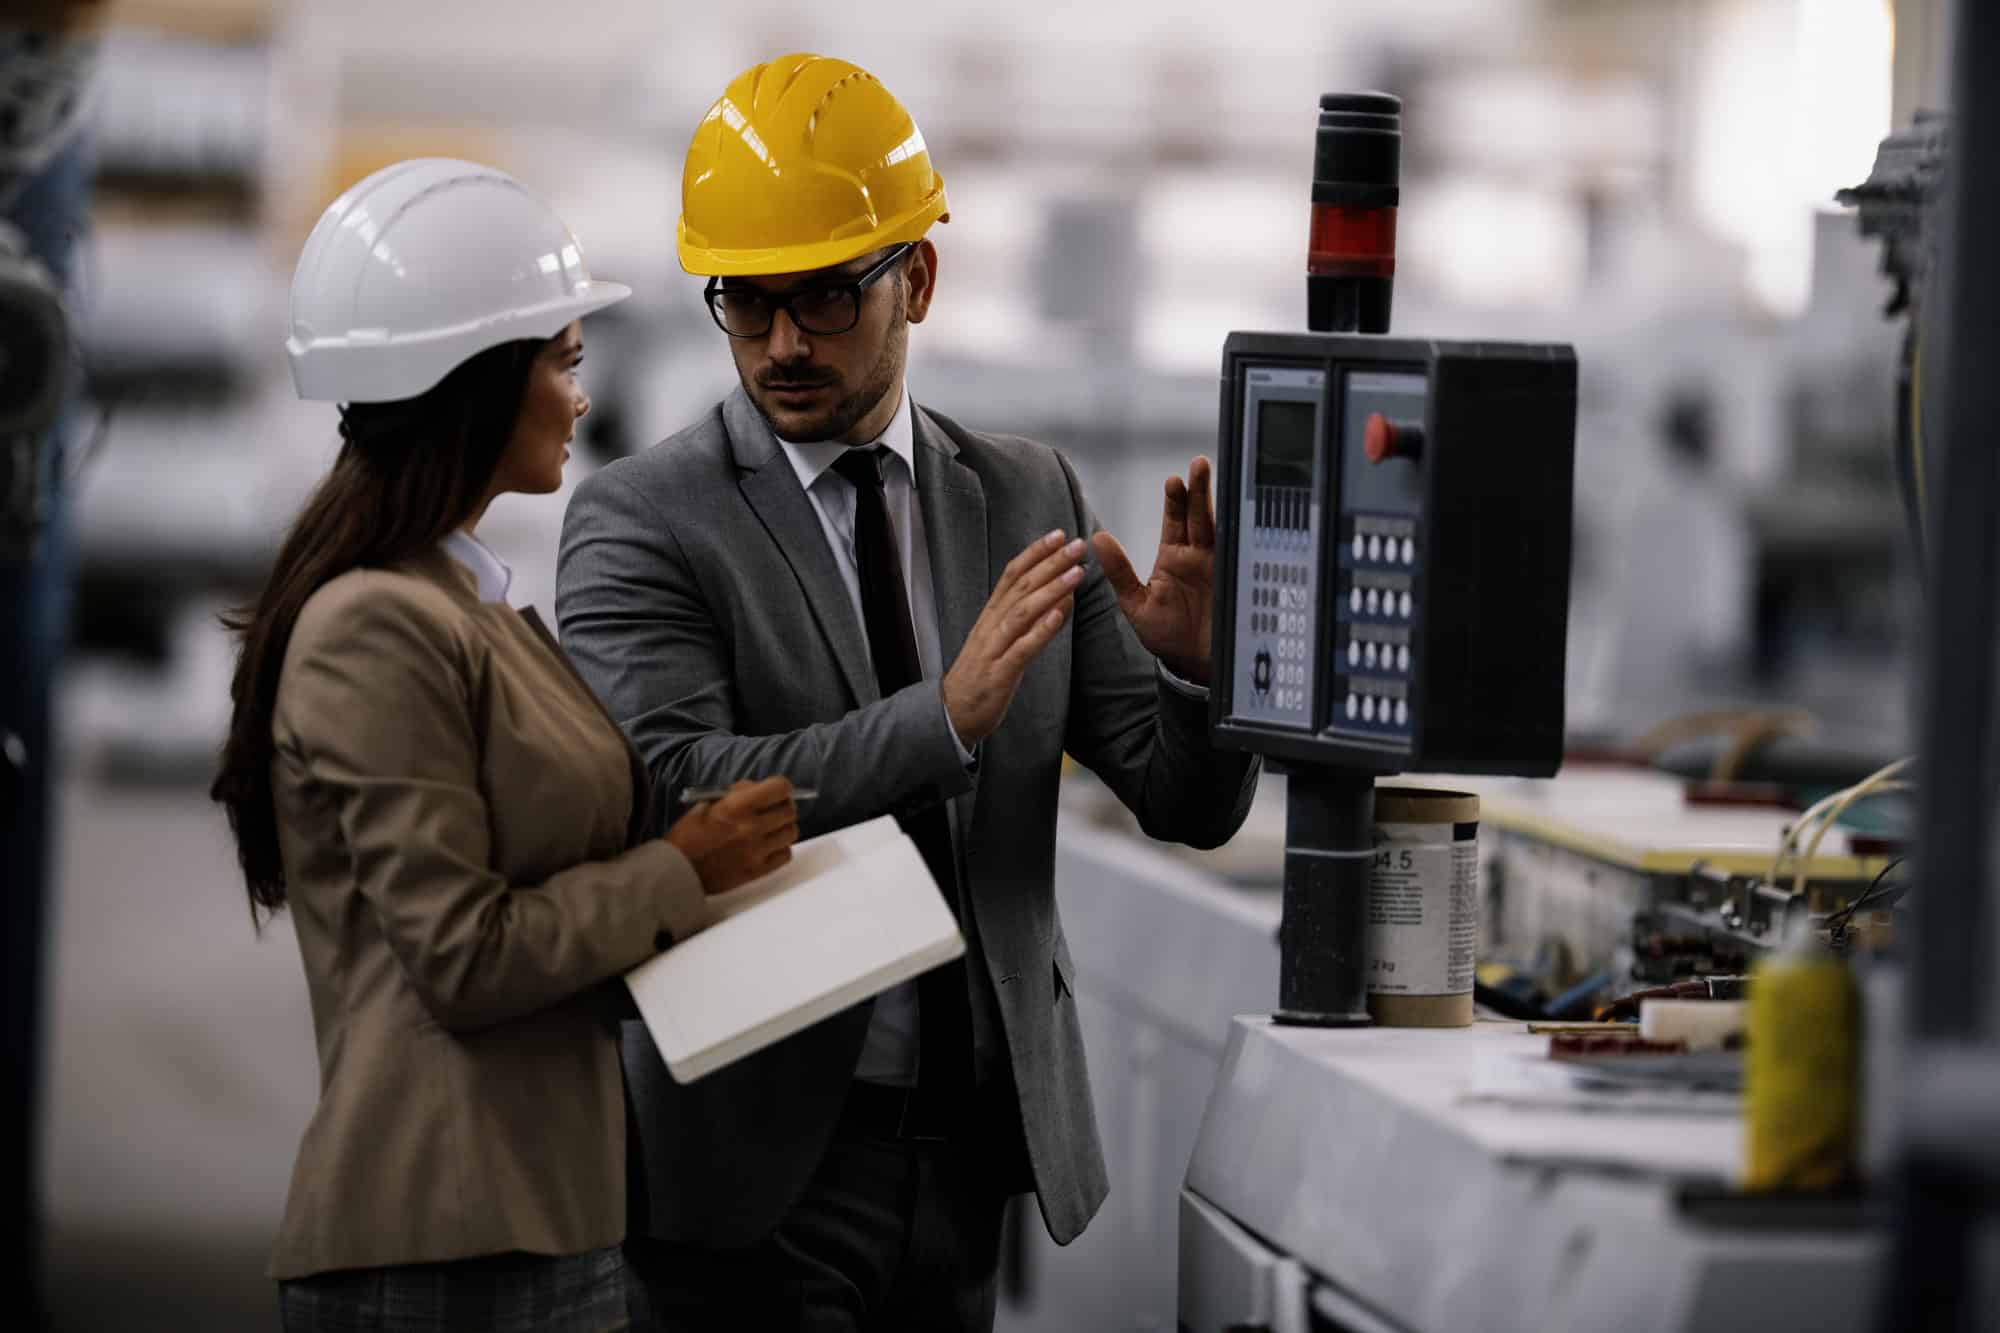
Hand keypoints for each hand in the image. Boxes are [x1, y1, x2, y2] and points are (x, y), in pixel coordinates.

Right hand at [663, 777, 797, 895]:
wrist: (675, 871)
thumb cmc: (687, 835)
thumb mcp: (706, 803)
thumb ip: (736, 794)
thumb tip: (757, 788)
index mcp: (737, 806)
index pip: (780, 788)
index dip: (781, 787)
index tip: (776, 791)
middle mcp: (752, 827)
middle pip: (790, 811)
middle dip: (783, 806)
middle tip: (773, 810)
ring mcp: (757, 851)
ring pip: (791, 833)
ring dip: (783, 827)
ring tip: (770, 829)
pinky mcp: (757, 871)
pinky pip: (785, 855)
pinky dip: (780, 848)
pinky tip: (767, 846)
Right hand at [941, 530, 1086, 745]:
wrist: (952, 714)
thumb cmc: (982, 676)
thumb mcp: (1003, 642)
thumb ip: (1029, 620)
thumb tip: (1061, 597)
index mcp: (990, 615)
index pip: (1012, 574)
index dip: (1035, 553)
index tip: (1058, 534)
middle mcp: (990, 626)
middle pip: (1020, 586)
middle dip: (1050, 563)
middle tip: (1076, 545)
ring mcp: (994, 648)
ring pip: (1022, 612)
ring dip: (1051, 590)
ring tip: (1076, 573)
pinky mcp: (999, 673)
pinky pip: (1022, 648)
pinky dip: (1041, 630)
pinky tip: (1060, 615)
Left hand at [1090, 456, 1214, 684]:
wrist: (1195, 664)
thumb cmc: (1165, 636)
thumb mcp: (1136, 603)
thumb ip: (1119, 570)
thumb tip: (1097, 538)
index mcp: (1173, 557)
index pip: (1174, 520)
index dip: (1175, 500)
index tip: (1174, 480)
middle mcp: (1197, 556)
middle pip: (1198, 514)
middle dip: (1199, 489)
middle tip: (1198, 465)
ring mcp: (1218, 564)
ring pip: (1217, 525)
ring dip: (1214, 500)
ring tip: (1209, 475)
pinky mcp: (1233, 577)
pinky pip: (1235, 548)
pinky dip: (1237, 529)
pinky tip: (1236, 509)